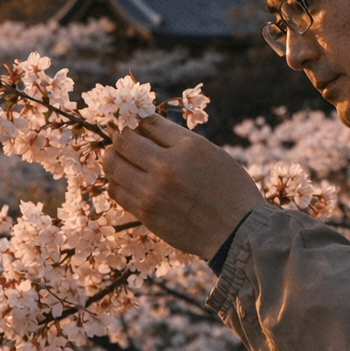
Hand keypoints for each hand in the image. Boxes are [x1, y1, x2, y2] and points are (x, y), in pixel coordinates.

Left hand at [103, 113, 263, 258]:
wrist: (238, 232)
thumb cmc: (229, 188)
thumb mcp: (209, 151)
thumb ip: (175, 137)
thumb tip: (142, 123)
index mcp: (188, 147)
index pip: (146, 122)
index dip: (133, 118)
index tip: (130, 119)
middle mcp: (167, 168)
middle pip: (121, 142)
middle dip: (118, 136)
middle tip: (123, 137)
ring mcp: (153, 194)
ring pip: (111, 166)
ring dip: (113, 157)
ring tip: (123, 158)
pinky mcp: (146, 215)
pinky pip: (116, 192)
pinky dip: (116, 181)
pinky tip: (128, 179)